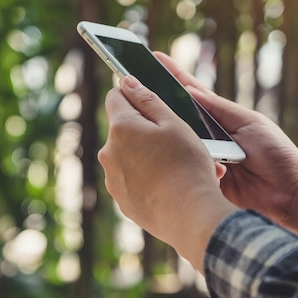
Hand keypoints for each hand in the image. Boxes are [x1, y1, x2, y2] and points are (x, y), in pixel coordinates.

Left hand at [98, 75, 236, 270]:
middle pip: (123, 129)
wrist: (189, 214)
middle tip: (176, 140)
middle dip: (145, 130)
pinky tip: (170, 185)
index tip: (150, 100)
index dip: (134, 94)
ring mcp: (113, 180)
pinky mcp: (122, 201)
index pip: (116, 96)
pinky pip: (133, 181)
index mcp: (121, 127)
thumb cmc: (186, 164)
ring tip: (178, 166)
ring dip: (147, 156)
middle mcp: (109, 153)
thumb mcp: (174, 123)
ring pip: (129, 157)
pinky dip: (148, 179)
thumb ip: (148, 100)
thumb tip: (127, 82)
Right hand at [156, 52, 297, 240]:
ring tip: (140, 116)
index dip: (172, 75)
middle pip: (177, 115)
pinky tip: (158, 153)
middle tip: (130, 84)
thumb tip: (189, 90)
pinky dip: (176, 160)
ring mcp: (205, 157)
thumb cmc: (276, 154)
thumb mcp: (249, 123)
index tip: (153, 57)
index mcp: (222, 117)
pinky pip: (186, 165)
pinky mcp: (204, 178)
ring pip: (177, 141)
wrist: (289, 194)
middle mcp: (210, 136)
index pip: (192, 92)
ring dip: (163, 131)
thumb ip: (218, 109)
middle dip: (157, 101)